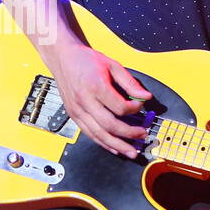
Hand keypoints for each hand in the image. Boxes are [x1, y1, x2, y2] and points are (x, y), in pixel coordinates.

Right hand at [47, 43, 151, 157]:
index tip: (141, 106)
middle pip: (110, 125)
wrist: (63, 58)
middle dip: (129, 134)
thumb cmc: (86, 60)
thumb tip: (145, 96)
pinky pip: (89, 134)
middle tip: (142, 135)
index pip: (120, 107)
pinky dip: (103, 143)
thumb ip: (130, 83)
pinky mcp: (73, 115)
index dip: (134, 109)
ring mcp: (77, 110)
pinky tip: (114, 148)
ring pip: (99, 134)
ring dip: (117, 145)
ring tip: (131, 152)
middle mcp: (84, 100)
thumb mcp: (112, 65)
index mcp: (95, 86)